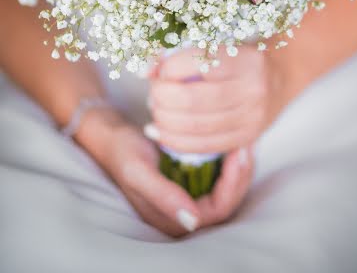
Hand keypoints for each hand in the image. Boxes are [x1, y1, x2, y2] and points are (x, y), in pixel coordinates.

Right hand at [76, 108, 253, 236]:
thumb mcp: (138, 171)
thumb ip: (163, 196)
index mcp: (171, 218)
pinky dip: (229, 160)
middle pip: (227, 201)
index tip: (237, 153)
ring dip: (238, 167)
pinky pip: (219, 175)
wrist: (110, 135)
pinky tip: (233, 141)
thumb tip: (193, 221)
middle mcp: (183, 212)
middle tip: (246, 145)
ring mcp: (189, 195)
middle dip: (240, 174)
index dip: (232, 184)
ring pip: (227, 189)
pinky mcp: (191, 179)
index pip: (216, 210)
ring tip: (243, 142)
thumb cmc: (122, 152)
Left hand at [145, 44, 282, 153]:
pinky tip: (161, 133)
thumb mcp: (217, 46)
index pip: (199, 64)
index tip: (160, 70)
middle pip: (192, 99)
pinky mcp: (246, 138)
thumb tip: (146, 68)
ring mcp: (252, 118)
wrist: (280, 77)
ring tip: (156, 111)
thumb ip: (181, 54)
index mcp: (245, 60)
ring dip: (165, 120)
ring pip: (195, 126)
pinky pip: (204, 146)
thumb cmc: (239, 58)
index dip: (169, 68)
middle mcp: (252, 90)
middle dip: (162, 97)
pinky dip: (176, 140)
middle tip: (154, 93)